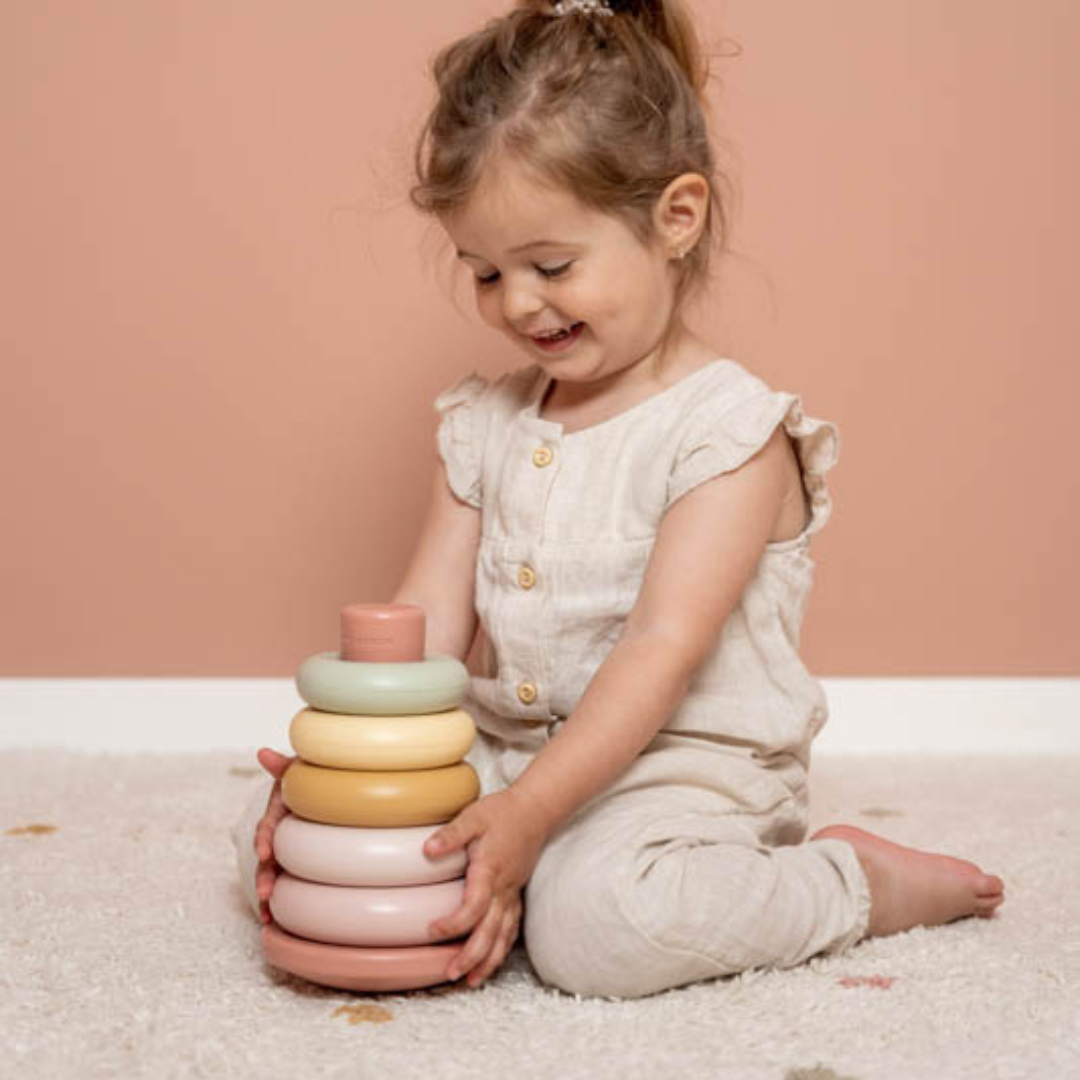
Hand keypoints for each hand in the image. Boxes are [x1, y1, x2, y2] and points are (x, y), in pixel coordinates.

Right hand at [252, 747, 296, 924]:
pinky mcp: (295, 864)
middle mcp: (278, 835)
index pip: (267, 826)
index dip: (265, 839)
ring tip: (267, 915)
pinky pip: (285, 884)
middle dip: (264, 875)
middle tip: (265, 892)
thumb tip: (262, 752)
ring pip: (273, 874)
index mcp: (278, 813)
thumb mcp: (297, 772)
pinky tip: (277, 922)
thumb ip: (282, 766)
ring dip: (268, 895)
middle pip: (267, 857)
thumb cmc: (307, 780)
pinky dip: (279, 903)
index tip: (265, 851)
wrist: (317, 792)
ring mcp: (285, 852)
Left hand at [423, 788, 547, 988]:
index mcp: (490, 870)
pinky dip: (502, 948)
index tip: (432, 930)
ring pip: (504, 935)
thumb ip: (451, 834)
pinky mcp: (516, 894)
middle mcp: (504, 888)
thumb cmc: (503, 812)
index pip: (474, 906)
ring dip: (488, 960)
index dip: (454, 924)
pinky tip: (492, 960)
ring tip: (471, 980)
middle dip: (472, 956)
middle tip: (451, 974)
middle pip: (490, 931)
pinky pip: (512, 928)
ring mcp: (512, 893)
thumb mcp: (474, 816)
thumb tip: (427, 850)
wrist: (535, 810)